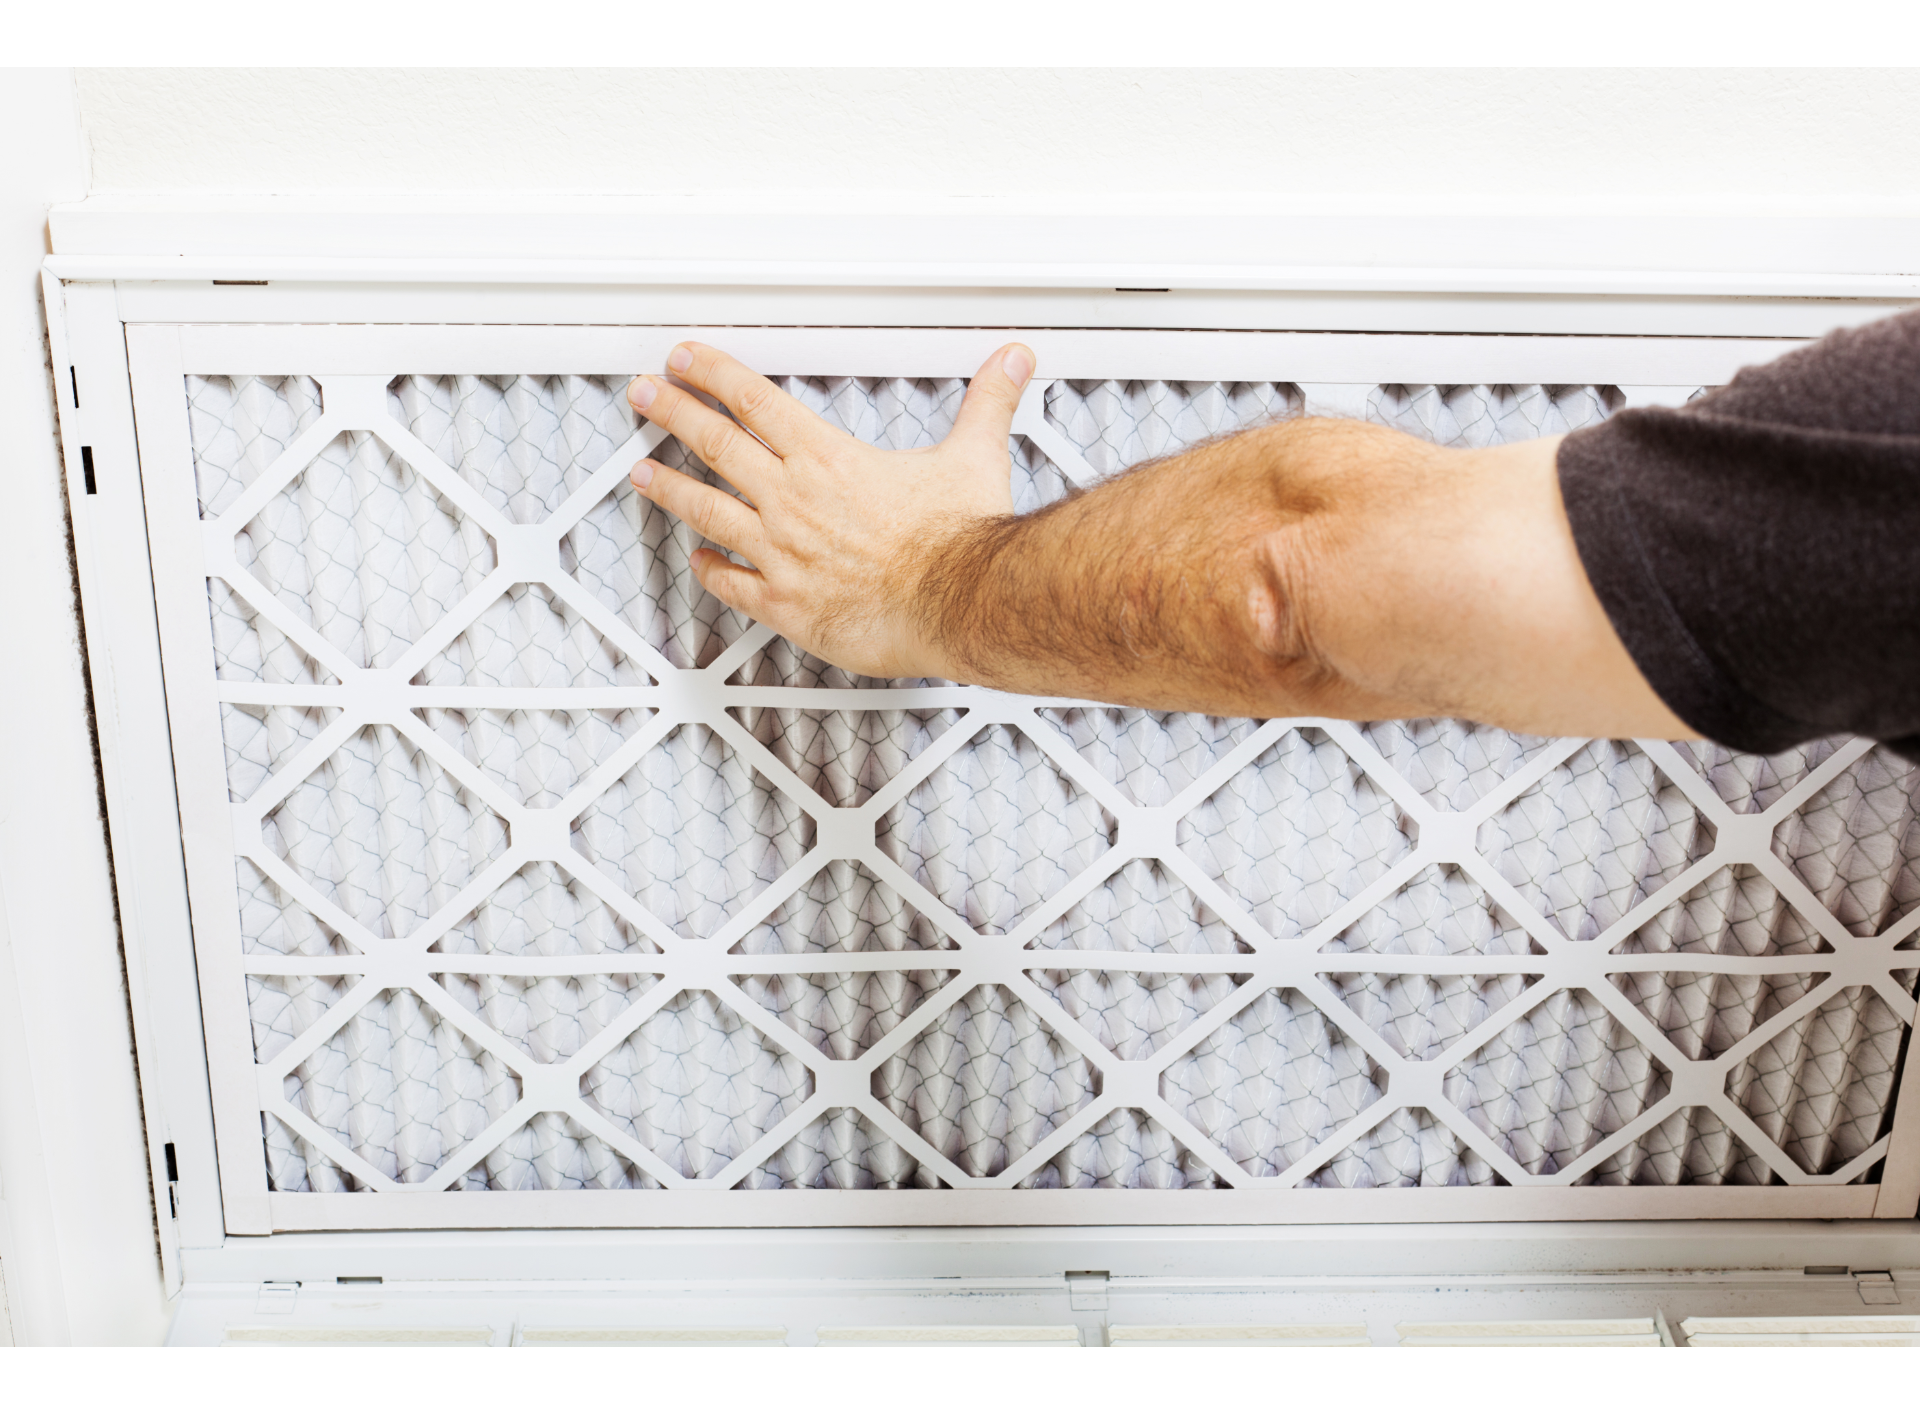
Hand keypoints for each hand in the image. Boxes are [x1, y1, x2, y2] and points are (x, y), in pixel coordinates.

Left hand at [626, 341, 1034, 679]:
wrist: (959, 605)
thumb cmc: (961, 542)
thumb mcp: (974, 456)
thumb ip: (987, 404)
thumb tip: (1010, 362)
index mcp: (827, 459)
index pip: (753, 400)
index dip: (711, 374)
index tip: (684, 361)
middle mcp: (793, 501)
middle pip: (714, 444)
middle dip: (671, 413)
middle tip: (644, 396)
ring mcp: (782, 553)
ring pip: (706, 510)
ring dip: (668, 487)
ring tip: (642, 473)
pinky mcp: (786, 604)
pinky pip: (732, 584)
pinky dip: (709, 571)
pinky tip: (698, 562)